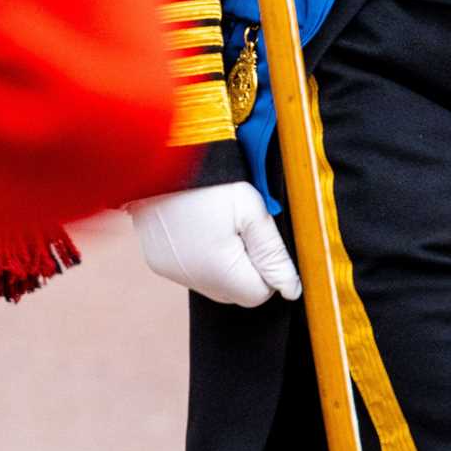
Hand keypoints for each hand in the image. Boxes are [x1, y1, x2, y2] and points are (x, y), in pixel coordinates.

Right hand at [130, 181, 301, 306]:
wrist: (167, 156)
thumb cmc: (213, 179)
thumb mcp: (252, 210)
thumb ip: (273, 253)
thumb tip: (292, 289)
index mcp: (219, 272)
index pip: (259, 294)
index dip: (269, 268)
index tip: (265, 236)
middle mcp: (193, 280)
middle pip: (235, 290)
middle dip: (248, 264)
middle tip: (245, 225)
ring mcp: (172, 271)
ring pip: (213, 281)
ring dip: (226, 261)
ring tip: (224, 221)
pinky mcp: (158, 261)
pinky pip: (191, 269)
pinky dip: (203, 254)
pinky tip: (204, 224)